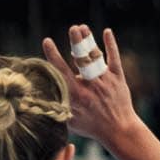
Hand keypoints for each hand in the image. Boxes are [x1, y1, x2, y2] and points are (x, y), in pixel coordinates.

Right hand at [41, 25, 140, 147]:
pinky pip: (114, 59)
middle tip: (73, 28)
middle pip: (83, 61)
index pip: (62, 72)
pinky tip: (107, 31)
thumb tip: (40, 98)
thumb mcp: (71, 121)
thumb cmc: (93, 127)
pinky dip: (111, 45)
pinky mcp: (118, 79)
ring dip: (89, 41)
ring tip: (81, 27)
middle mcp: (91, 87)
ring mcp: (106, 81)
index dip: (53, 56)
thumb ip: (58, 107)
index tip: (47, 41)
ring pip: (96, 58)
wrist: (120, 132)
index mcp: (77, 96)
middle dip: (77, 43)